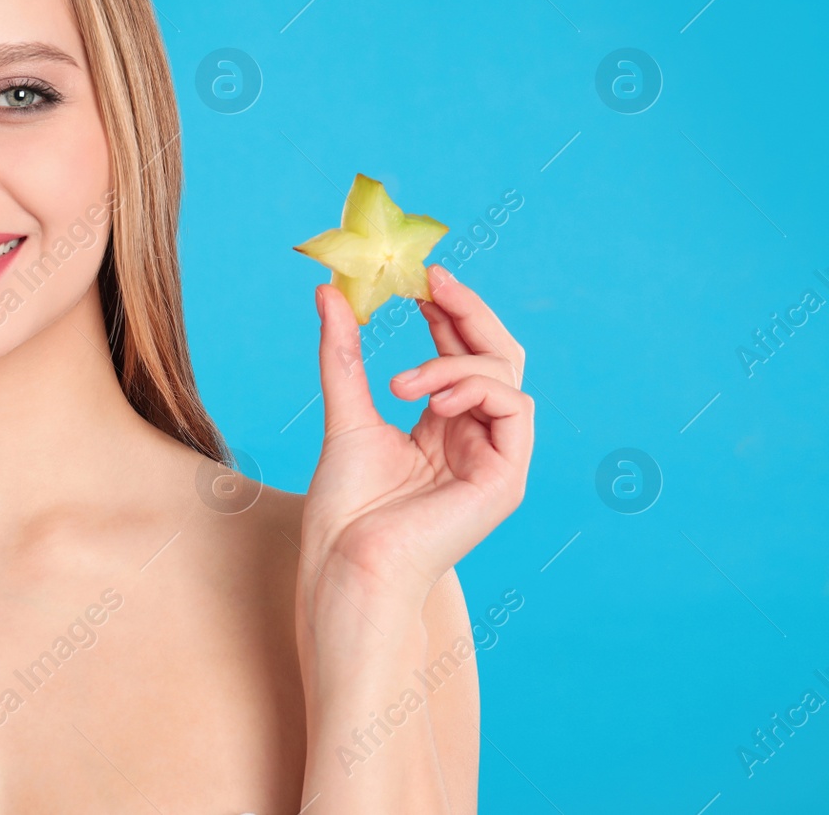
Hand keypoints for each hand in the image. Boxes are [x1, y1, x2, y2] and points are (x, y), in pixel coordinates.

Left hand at [299, 265, 533, 614]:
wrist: (348, 565)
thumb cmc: (345, 508)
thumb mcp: (345, 412)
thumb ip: (344, 353)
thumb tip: (328, 292)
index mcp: (443, 427)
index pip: (461, 354)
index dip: (446, 311)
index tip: (419, 276)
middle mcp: (475, 439)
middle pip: (495, 355)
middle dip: (466, 311)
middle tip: (431, 279)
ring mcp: (495, 458)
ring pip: (504, 375)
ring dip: (454, 361)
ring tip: (402, 384)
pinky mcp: (506, 478)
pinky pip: (513, 408)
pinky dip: (474, 387)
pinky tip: (431, 398)